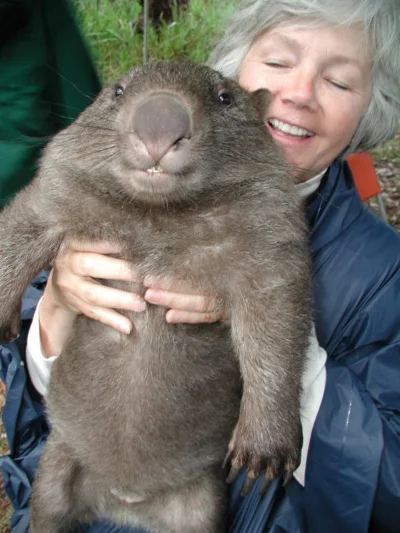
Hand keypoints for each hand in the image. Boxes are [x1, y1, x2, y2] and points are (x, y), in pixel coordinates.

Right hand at [39, 239, 224, 355]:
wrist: (60, 282)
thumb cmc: (86, 256)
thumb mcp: (89, 245)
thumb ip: (107, 241)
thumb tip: (143, 236)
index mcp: (72, 243)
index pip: (89, 240)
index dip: (107, 243)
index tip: (131, 245)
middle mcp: (67, 263)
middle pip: (90, 265)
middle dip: (119, 271)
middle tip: (144, 277)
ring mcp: (69, 286)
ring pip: (93, 294)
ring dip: (119, 300)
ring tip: (141, 305)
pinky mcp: (75, 304)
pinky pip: (93, 313)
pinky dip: (112, 320)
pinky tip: (128, 327)